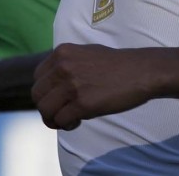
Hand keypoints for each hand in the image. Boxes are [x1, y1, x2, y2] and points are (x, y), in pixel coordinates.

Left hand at [32, 43, 152, 130]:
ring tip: (68, 119)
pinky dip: (66, 125)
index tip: (57, 100)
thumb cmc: (115, 64)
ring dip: (54, 119)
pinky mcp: (82, 103)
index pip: (37, 78)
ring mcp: (72, 84)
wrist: (140, 71)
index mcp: (61, 53)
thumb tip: (52, 83)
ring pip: (45, 110)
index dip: (45, 93)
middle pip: (37, 95)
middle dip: (46, 108)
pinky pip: (61, 120)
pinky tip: (77, 121)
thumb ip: (66, 64)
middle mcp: (62, 66)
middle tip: (59, 114)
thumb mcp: (84, 53)